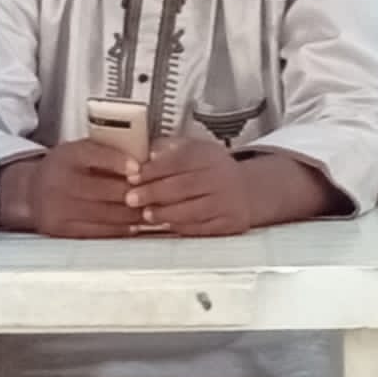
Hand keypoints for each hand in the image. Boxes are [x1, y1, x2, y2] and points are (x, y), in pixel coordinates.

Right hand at [25, 139, 143, 238]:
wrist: (31, 192)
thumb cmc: (65, 168)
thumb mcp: (80, 151)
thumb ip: (107, 152)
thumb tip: (145, 160)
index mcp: (68, 156)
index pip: (97, 155)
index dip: (120, 163)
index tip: (140, 169)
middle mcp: (61, 181)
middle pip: (106, 189)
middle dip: (135, 193)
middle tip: (155, 193)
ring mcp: (59, 208)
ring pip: (106, 214)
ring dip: (133, 214)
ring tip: (151, 211)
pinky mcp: (62, 230)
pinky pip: (98, 232)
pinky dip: (120, 229)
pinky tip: (134, 225)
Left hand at [125, 139, 251, 236]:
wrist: (246, 190)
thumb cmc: (212, 170)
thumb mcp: (194, 150)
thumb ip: (169, 149)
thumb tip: (144, 153)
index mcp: (209, 156)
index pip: (179, 160)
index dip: (153, 170)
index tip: (133, 176)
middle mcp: (220, 177)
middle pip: (183, 186)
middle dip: (153, 193)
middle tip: (132, 198)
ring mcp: (226, 201)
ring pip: (192, 210)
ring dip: (165, 214)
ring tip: (146, 215)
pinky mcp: (229, 222)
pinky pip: (202, 227)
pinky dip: (181, 227)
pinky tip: (167, 225)